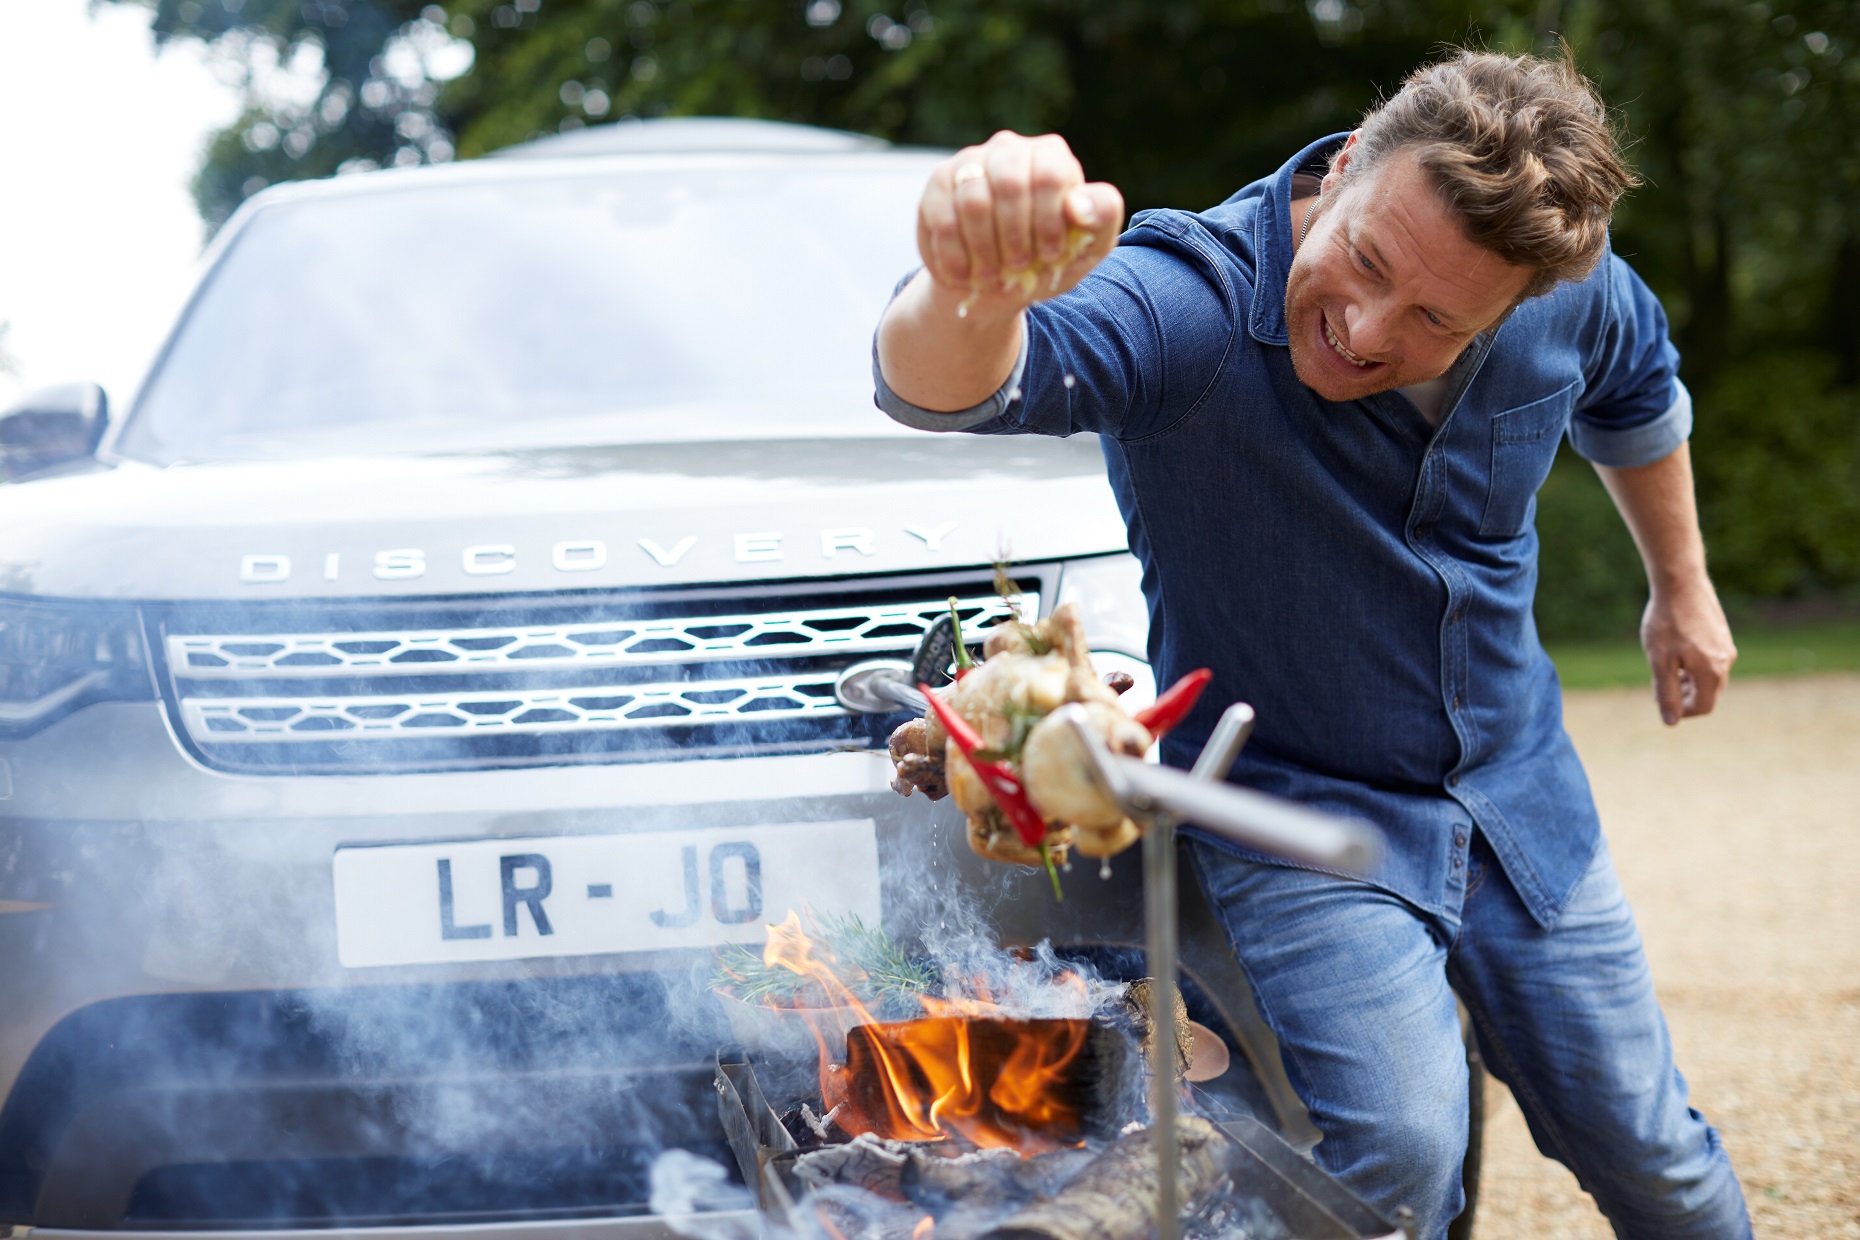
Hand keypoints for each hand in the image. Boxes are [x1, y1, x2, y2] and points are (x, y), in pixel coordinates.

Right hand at [916, 131, 1124, 317]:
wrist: (995, 284)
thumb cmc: (1046, 261)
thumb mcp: (1087, 247)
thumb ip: (1102, 218)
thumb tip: (1079, 206)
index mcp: (1051, 156)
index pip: (1049, 175)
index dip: (1049, 222)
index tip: (1050, 256)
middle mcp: (1009, 149)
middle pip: (1010, 183)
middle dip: (1015, 237)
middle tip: (1018, 267)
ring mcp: (970, 162)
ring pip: (974, 201)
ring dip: (985, 251)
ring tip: (992, 276)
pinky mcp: (939, 184)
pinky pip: (943, 219)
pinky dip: (956, 257)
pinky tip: (965, 275)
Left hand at [1639, 577, 1736, 725]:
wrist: (1680, 582)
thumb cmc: (1666, 622)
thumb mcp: (1659, 661)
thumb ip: (1666, 692)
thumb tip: (1671, 722)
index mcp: (1713, 671)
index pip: (1703, 706)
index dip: (1681, 710)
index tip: (1660, 699)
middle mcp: (1726, 661)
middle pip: (1708, 693)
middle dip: (1684, 696)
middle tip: (1659, 684)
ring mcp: (1727, 646)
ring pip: (1709, 676)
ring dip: (1688, 681)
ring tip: (1665, 667)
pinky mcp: (1722, 634)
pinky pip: (1711, 659)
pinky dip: (1694, 665)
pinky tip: (1675, 651)